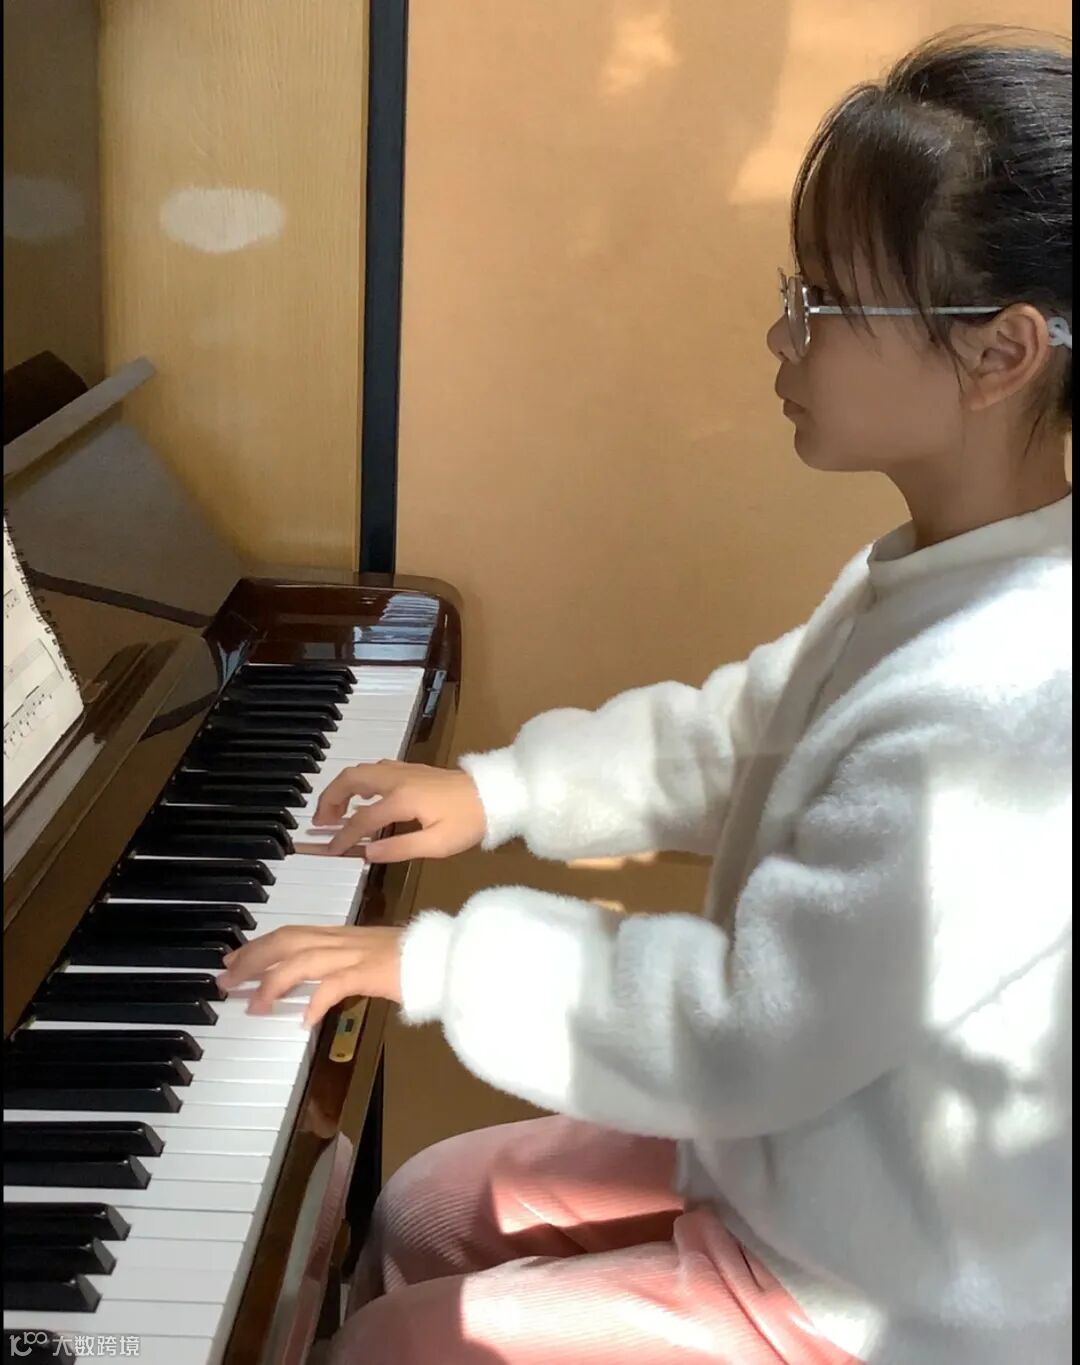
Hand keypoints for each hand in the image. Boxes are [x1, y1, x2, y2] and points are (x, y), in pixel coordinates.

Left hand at [218, 925, 403, 1026]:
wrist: (451, 957)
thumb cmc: (418, 960)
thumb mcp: (374, 959)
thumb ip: (347, 967)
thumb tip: (319, 987)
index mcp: (344, 935)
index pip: (292, 933)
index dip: (259, 945)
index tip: (234, 959)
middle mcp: (345, 939)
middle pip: (287, 940)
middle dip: (252, 959)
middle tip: (225, 980)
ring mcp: (359, 953)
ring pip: (303, 959)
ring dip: (273, 982)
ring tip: (254, 1004)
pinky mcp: (373, 972)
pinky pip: (337, 984)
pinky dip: (316, 1000)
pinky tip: (305, 1019)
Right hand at [311, 760, 485, 860]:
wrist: (495, 794)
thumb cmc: (469, 821)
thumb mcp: (436, 844)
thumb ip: (399, 848)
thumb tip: (366, 853)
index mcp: (401, 799)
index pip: (361, 820)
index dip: (343, 837)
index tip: (331, 851)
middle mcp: (397, 779)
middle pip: (350, 780)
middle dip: (329, 799)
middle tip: (320, 822)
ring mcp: (404, 770)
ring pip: (360, 770)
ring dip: (342, 788)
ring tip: (334, 811)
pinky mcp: (411, 770)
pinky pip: (374, 769)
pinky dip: (358, 782)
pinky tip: (360, 798)